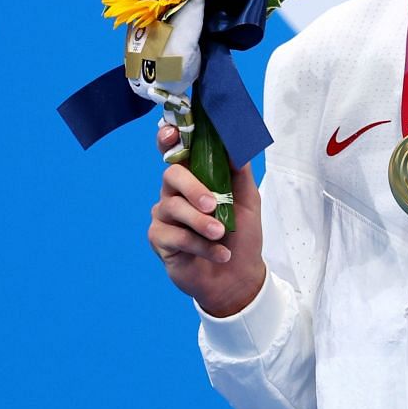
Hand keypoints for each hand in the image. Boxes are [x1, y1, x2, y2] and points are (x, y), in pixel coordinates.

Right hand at [148, 124, 266, 316]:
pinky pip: (174, 235)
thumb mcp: (248, 200)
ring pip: (173, 207)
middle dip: (193, 188)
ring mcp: (164, 215)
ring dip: (201, 222)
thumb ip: (239, 170)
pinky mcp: (159, 239)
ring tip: (221, 234)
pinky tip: (219, 254)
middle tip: (214, 205)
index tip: (172, 132)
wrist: (238, 277)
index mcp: (195, 177)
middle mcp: (175, 192)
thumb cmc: (241, 236)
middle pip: (172, 175)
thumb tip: (235, 142)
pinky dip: (200, 245)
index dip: (169, 138)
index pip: (176, 151)